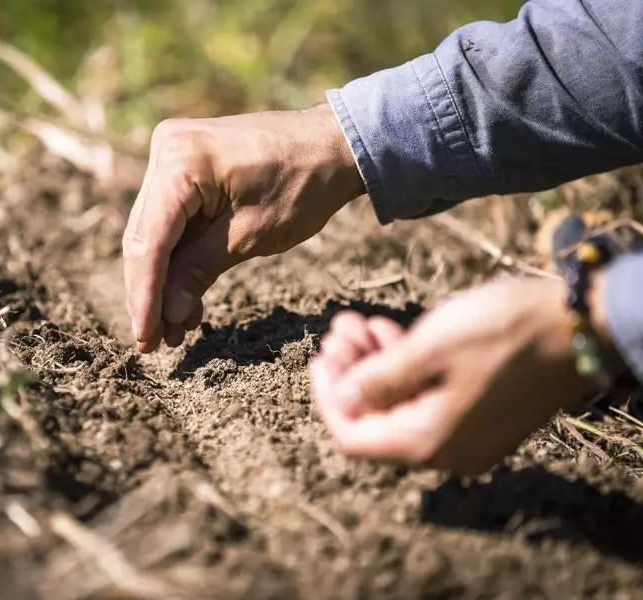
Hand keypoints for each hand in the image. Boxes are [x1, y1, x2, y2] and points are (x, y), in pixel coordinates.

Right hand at [123, 104, 363, 352]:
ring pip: (153, 233)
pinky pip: (171, 220)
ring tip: (175, 331)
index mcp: (180, 162)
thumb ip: (199, 271)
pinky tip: (185, 300)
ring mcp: (172, 154)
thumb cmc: (302, 185)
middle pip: (144, 238)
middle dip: (150, 293)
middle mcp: (166, 150)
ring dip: (163, 281)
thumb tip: (167, 314)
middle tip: (154, 343)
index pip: (149, 241)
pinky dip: (178, 258)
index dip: (145, 295)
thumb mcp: (250, 236)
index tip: (145, 338)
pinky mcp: (183, 165)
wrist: (332, 145)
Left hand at [311, 273, 620, 475]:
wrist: (577, 323)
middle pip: (376, 417)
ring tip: (357, 321)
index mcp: (429, 441)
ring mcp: (466, 432)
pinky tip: (388, 329)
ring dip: (374, 362)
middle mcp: (446, 449)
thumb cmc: (502, 331)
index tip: (318, 358)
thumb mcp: (429, 349)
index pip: (353, 437)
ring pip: (400, 401)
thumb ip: (378, 380)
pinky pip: (427, 395)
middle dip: (350, 371)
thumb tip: (342, 400)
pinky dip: (404, 364)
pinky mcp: (479, 411)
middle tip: (339, 328)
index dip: (327, 398)